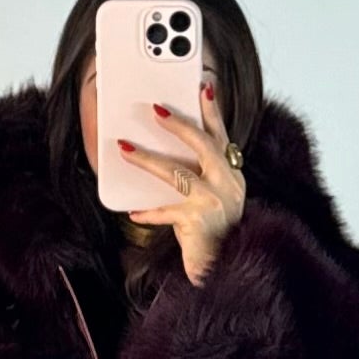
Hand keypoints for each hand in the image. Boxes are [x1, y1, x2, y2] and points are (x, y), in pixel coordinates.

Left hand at [117, 79, 245, 285]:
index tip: (203, 84)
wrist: (225, 273)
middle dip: (179, 124)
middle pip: (204, 145)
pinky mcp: (199, 223)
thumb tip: (164, 157)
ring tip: (125, 149)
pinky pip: (167, 212)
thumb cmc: (214, 237)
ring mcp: (216, 203)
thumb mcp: (211, 202)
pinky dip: (150, 212)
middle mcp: (229, 186)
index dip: (213, 110)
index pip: (222, 136)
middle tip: (155, 109)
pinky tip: (134, 211)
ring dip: (149, 160)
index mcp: (233, 177)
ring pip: (178, 173)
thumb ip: (198, 178)